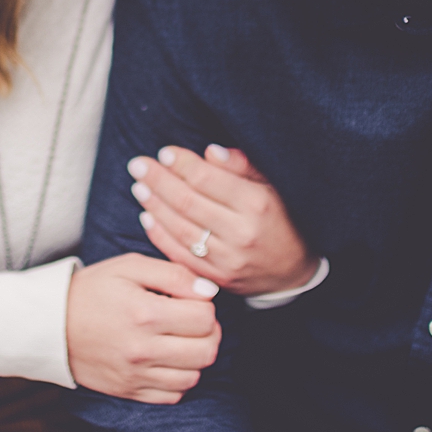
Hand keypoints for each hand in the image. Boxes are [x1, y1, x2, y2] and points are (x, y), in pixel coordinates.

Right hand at [66, 253, 220, 402]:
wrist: (49, 324)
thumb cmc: (91, 290)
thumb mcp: (129, 266)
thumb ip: (173, 273)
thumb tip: (209, 291)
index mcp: (145, 313)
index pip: (205, 318)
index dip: (206, 306)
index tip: (192, 301)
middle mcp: (142, 349)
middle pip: (206, 351)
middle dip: (209, 334)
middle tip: (194, 322)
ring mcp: (135, 374)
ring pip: (193, 376)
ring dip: (196, 358)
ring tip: (182, 341)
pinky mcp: (128, 390)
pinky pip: (173, 395)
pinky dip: (179, 380)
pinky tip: (168, 361)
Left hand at [128, 145, 320, 298]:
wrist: (294, 274)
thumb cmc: (283, 221)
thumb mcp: (273, 187)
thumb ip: (242, 167)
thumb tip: (208, 152)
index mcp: (257, 204)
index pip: (207, 179)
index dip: (181, 164)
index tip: (163, 152)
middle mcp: (241, 233)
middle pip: (187, 202)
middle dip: (158, 181)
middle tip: (138, 165)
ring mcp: (228, 259)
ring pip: (180, 229)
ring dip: (154, 205)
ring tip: (139, 186)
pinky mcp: (217, 278)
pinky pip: (180, 254)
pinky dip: (160, 235)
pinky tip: (147, 216)